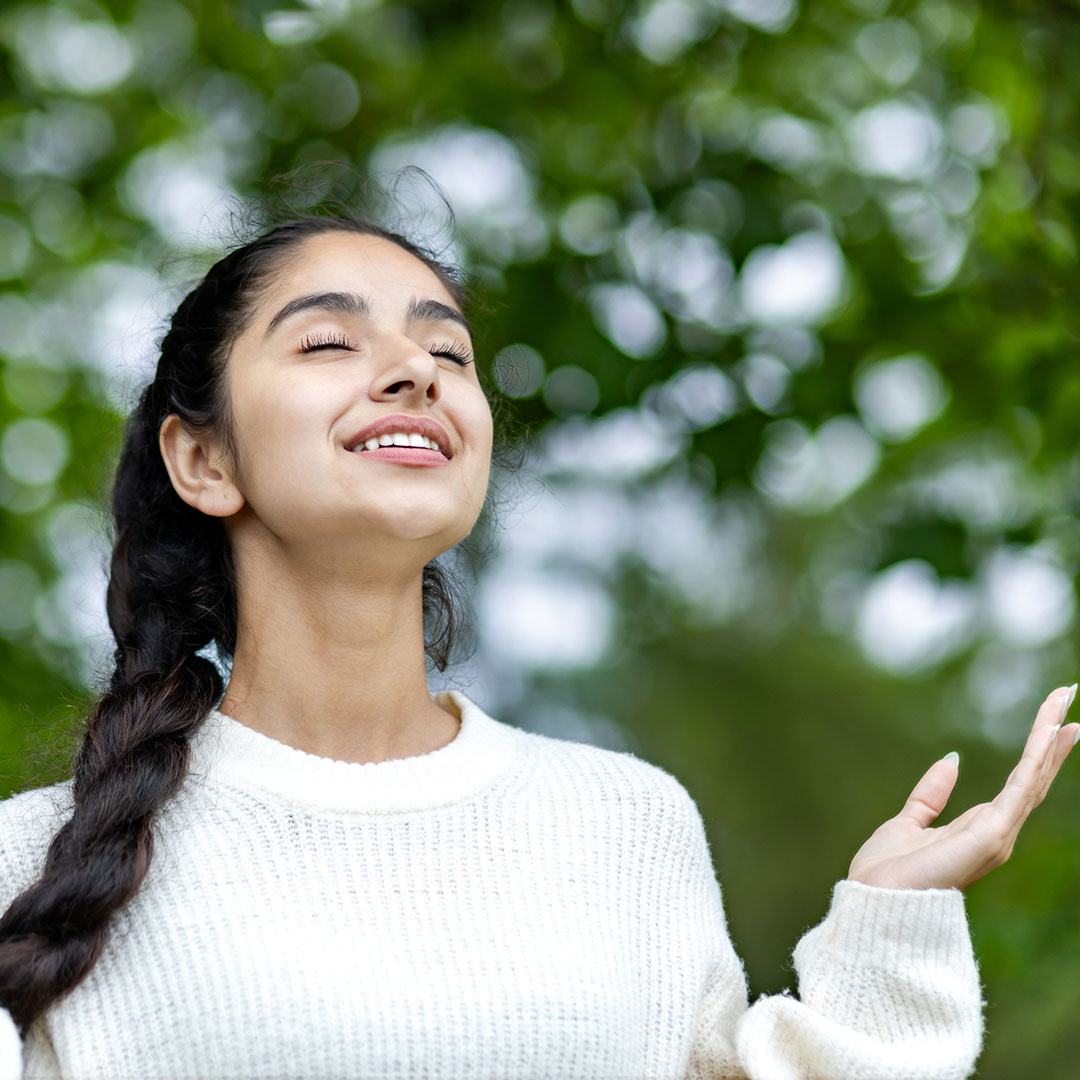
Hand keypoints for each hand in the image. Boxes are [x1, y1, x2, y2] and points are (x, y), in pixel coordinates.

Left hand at [847, 684, 1078, 890]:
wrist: (876, 901)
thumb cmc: (889, 874)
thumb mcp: (908, 822)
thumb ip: (931, 794)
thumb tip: (952, 759)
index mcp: (979, 829)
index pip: (1019, 784)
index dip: (1037, 753)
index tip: (1053, 723)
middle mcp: (997, 832)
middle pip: (1034, 775)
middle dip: (1051, 737)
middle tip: (1068, 698)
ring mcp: (998, 834)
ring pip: (1032, 774)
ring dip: (1048, 736)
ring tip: (1063, 700)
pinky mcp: (991, 833)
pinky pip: (1020, 785)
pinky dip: (1036, 755)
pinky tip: (1049, 729)